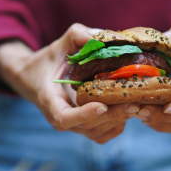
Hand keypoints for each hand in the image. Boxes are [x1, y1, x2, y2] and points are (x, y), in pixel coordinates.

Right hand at [0, 24, 139, 143]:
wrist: (33, 80)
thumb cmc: (46, 62)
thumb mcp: (58, 45)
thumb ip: (77, 35)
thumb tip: (101, 36)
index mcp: (49, 101)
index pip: (64, 117)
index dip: (85, 114)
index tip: (102, 105)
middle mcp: (59, 119)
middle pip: (89, 126)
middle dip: (114, 115)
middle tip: (136, 102)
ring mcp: (72, 126)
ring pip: (98, 132)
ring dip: (119, 120)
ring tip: (138, 104)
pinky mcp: (82, 129)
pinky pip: (103, 134)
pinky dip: (117, 124)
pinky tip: (128, 108)